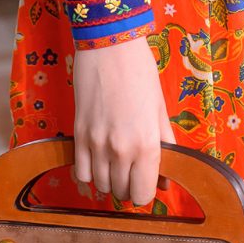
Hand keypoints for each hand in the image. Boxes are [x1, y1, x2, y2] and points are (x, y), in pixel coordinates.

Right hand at [72, 37, 174, 205]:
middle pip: (122, 193)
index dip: (146, 193)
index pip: (143, 195)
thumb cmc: (141, 75)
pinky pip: (80, 172)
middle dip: (128, 188)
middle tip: (133, 173)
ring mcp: (96, 144)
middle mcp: (120, 150)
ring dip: (109, 182)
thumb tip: (165, 181)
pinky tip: (97, 163)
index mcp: (146, 146)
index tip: (146, 183)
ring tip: (116, 166)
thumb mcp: (161, 113)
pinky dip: (89, 174)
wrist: (109, 46)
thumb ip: (166, 149)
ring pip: (100, 186)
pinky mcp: (77, 135)